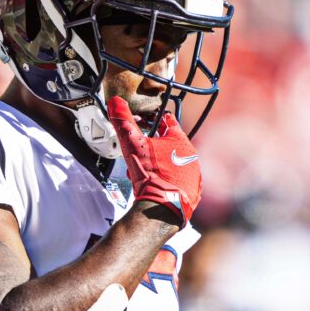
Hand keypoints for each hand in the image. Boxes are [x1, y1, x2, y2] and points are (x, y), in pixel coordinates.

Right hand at [107, 96, 201, 224]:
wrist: (161, 208)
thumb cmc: (150, 174)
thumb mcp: (131, 143)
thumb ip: (123, 122)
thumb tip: (116, 102)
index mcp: (180, 140)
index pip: (168, 122)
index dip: (155, 120)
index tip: (148, 121)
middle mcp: (191, 156)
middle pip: (169, 144)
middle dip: (153, 147)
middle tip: (140, 153)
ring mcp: (193, 174)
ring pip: (173, 163)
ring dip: (159, 165)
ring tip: (144, 172)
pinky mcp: (193, 191)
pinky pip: (179, 180)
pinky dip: (167, 180)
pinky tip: (156, 184)